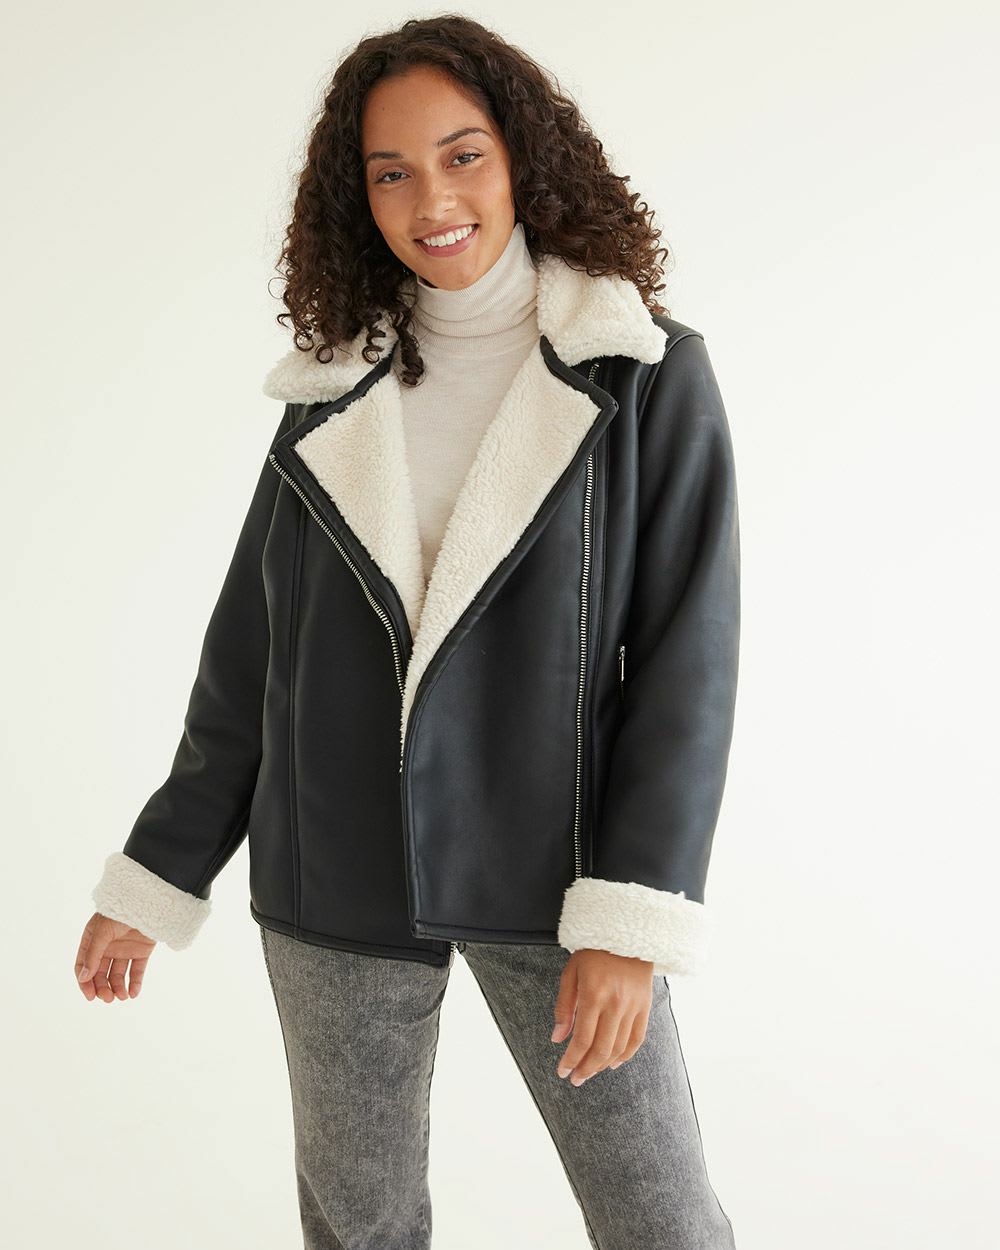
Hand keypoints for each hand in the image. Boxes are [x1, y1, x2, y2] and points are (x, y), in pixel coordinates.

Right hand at [75, 912, 156, 1001]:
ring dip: (118, 988)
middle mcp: (107, 947)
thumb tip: (83, 978)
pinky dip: (135, 983)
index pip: (84, 966)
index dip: (85, 982)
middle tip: (108, 998)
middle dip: (103, 988)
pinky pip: (137, 971)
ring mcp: (124, 949)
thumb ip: (93, 954)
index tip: (90, 996)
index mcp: (92, 940)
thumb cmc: (120, 911)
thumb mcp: (102, 932)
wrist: (147, 900)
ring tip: (122, 997)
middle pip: (100, 974)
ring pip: (118, 975)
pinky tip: (134, 993)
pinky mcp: (142, 951)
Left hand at [551, 948, 653, 1084]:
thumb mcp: (571, 972)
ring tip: (590, 1072)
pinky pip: (637, 1039)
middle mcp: (615, 1004)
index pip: (582, 1039)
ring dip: (603, 1065)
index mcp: (594, 994)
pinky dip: (625, 1055)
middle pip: (601, 1049)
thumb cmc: (593, 952)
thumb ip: (564, 1006)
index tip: (562, 1071)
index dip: (571, 1060)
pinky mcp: (645, 1007)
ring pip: (619, 1048)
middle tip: (575, 1079)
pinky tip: (613, 1063)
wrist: (627, 934)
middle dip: (586, 1069)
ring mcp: (633, 1007)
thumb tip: (557, 1038)